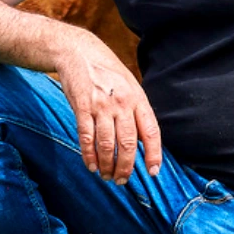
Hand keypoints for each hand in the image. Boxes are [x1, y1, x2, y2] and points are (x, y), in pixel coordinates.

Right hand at [53, 30, 161, 184]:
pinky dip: (89, 156)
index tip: (153, 172)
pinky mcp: (82, 107)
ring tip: (107, 176)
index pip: (151, 132)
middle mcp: (122, 103)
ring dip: (107, 165)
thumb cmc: (108, 72)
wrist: (79, 52)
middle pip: (127, 144)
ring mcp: (101, 106)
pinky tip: (92, 166)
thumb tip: (144, 141)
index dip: (153, 154)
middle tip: (122, 180)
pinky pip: (87, 137)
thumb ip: (137, 111)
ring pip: (107, 145)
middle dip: (126, 167)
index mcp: (138, 99)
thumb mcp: (130, 86)